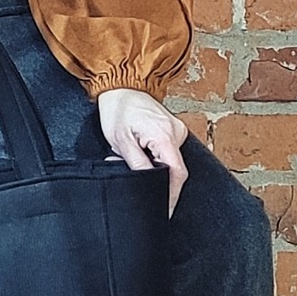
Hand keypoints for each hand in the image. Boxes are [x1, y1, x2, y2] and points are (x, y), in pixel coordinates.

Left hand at [97, 88, 188, 217]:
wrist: (121, 86)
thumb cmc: (119, 110)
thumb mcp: (121, 141)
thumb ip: (136, 164)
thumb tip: (146, 184)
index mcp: (165, 135)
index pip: (176, 173)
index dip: (172, 194)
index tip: (166, 209)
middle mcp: (177, 132)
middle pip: (176, 169)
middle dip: (159, 181)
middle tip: (142, 186)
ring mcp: (177, 130)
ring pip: (171, 161)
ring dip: (155, 168)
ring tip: (134, 159)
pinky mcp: (173, 129)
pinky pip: (168, 151)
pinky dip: (156, 158)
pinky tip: (140, 152)